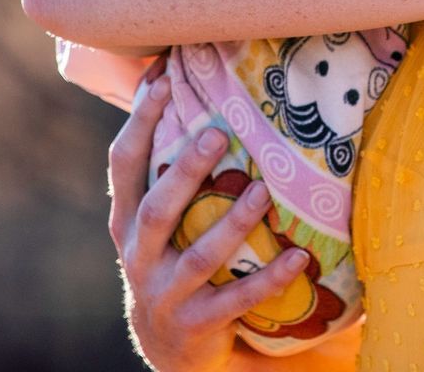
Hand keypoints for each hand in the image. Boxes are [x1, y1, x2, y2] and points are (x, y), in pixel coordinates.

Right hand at [107, 78, 310, 371]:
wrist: (167, 347)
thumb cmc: (169, 257)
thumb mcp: (153, 219)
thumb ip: (163, 167)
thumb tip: (173, 80)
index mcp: (126, 221)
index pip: (123, 165)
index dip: (138, 122)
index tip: (161, 79)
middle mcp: (139, 255)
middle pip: (157, 209)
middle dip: (184, 171)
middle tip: (215, 133)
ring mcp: (166, 292)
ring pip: (200, 256)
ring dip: (232, 223)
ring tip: (263, 191)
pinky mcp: (197, 323)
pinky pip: (237, 301)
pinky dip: (269, 278)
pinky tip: (300, 258)